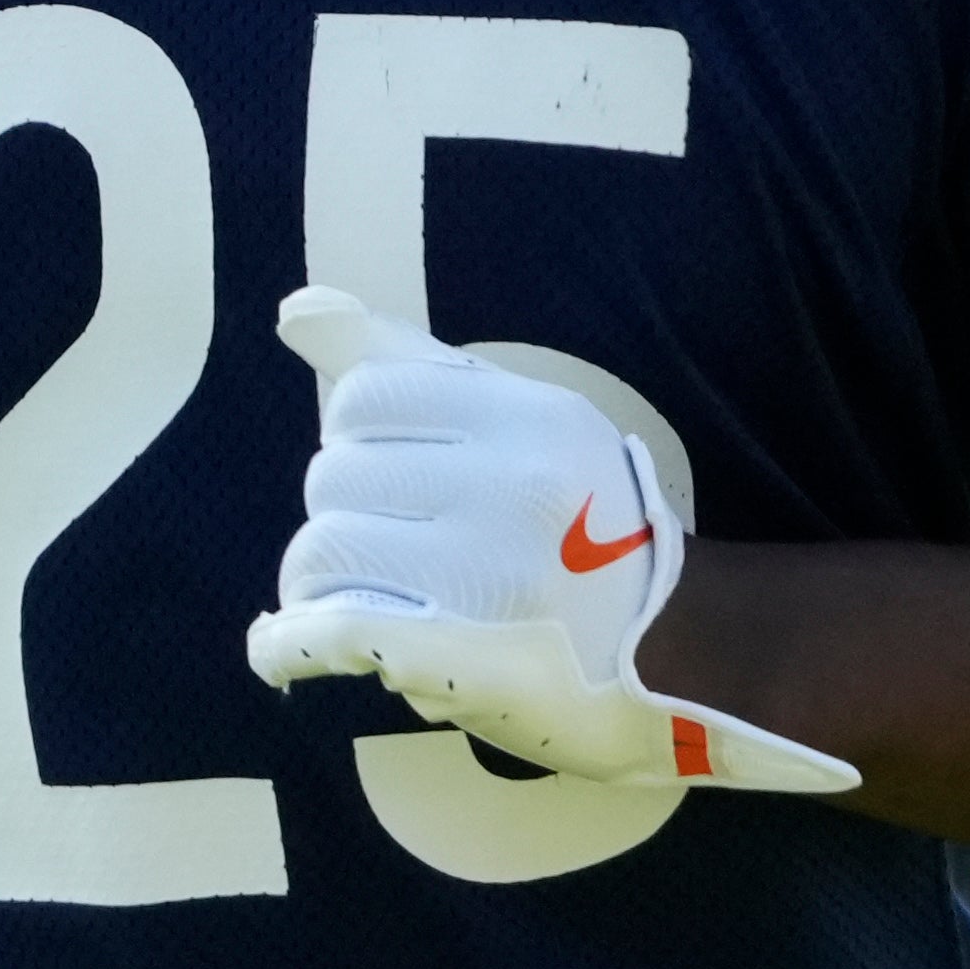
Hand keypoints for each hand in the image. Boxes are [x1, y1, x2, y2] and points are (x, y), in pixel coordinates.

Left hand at [241, 284, 856, 795]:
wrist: (688, 654)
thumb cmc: (594, 529)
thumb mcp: (525, 421)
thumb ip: (411, 361)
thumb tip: (297, 310)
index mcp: (529, 418)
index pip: (363, 398)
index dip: (363, 441)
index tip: (401, 481)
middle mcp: (511, 486)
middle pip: (334, 476)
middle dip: (348, 514)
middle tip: (396, 555)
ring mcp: (486, 576)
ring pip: (322, 552)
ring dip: (320, 585)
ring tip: (364, 602)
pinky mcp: (458, 658)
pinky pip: (331, 629)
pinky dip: (288, 643)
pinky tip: (280, 648)